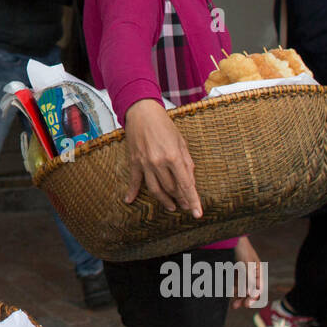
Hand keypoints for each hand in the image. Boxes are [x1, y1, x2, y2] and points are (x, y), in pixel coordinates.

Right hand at [123, 98, 202, 216]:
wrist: (142, 112)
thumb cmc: (164, 125)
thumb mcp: (181, 142)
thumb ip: (187, 162)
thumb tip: (190, 181)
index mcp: (174, 156)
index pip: (186, 184)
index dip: (193, 200)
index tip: (197, 213)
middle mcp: (159, 162)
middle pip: (171, 188)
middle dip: (180, 199)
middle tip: (186, 205)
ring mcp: (145, 163)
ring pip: (155, 189)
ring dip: (164, 200)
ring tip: (171, 206)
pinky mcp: (134, 161)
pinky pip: (134, 180)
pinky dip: (132, 191)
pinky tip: (129, 200)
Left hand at [231, 235, 263, 308]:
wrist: (231, 237)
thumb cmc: (241, 249)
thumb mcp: (245, 264)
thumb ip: (249, 279)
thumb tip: (253, 294)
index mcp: (258, 272)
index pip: (259, 289)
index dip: (254, 298)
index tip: (247, 304)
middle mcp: (252, 274)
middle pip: (251, 290)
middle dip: (245, 299)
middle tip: (239, 306)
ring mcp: (244, 273)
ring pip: (242, 288)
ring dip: (239, 296)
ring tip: (234, 305)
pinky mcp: (236, 271)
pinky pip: (236, 283)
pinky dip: (234, 289)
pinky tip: (230, 294)